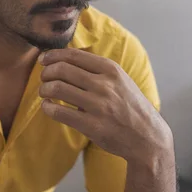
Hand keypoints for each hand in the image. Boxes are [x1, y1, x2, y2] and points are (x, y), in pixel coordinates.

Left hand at [38, 48, 172, 162]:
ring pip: (58, 88)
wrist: (147, 136)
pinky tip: (47, 106)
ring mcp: (99, 106)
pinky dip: (48, 107)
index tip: (43, 59)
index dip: (53, 55)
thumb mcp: (120, 80)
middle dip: (46, 72)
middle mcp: (105, 85)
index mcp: (111, 70)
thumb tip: (64, 58)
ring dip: (45, 88)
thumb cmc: (129, 105)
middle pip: (62, 69)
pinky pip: (60, 112)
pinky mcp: (92, 126)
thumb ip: (97, 69)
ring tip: (44, 91)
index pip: (74, 55)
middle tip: (43, 77)